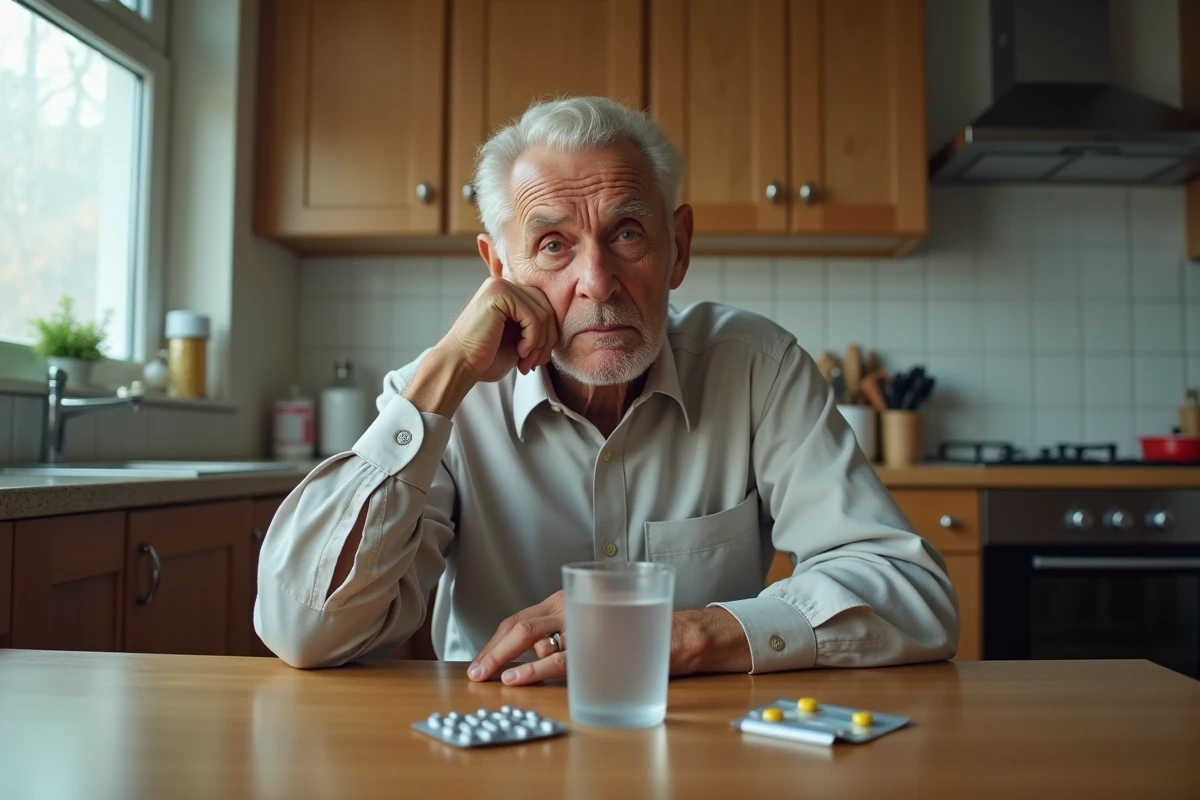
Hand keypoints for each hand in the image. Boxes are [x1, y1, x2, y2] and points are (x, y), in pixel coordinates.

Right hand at [439, 277, 558, 382]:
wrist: (459, 366)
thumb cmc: (485, 359)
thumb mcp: (519, 340)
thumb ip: (536, 327)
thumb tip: (561, 327)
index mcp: (507, 294)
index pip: (544, 307)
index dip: (548, 335)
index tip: (536, 359)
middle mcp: (503, 284)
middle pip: (547, 307)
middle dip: (547, 339)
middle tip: (533, 363)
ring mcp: (499, 286)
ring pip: (543, 312)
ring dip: (540, 343)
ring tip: (526, 360)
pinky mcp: (498, 293)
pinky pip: (533, 316)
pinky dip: (533, 339)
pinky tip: (520, 352)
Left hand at [466, 595, 752, 685]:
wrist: (679, 634)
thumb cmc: (634, 630)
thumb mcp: (592, 627)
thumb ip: (564, 638)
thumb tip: (533, 658)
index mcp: (568, 599)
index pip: (520, 619)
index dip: (495, 642)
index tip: (480, 662)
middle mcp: (571, 603)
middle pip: (518, 625)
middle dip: (491, 650)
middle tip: (475, 672)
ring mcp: (584, 620)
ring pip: (532, 636)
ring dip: (504, 657)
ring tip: (489, 675)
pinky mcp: (599, 643)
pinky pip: (559, 657)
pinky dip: (533, 669)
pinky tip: (517, 678)